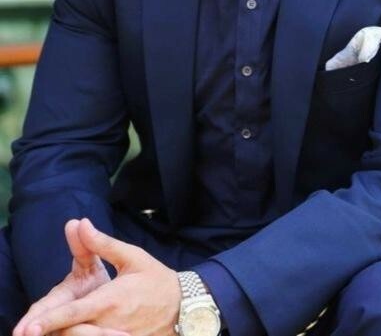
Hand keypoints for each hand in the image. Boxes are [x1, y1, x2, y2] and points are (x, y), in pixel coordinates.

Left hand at [14, 218, 181, 335]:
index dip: (49, 321)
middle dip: (51, 331)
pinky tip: (76, 332)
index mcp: (111, 300)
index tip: (28, 328)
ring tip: (47, 331)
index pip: (73, 313)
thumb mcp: (132, 256)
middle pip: (72, 333)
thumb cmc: (156, 278)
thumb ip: (102, 243)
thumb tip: (80, 224)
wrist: (184, 305)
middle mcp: (110, 324)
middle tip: (27, 331)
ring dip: (67, 335)